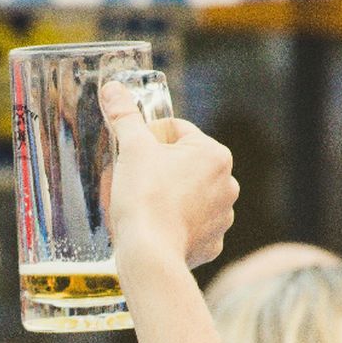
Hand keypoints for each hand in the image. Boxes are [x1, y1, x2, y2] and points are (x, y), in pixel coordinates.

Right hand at [99, 80, 237, 269]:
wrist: (149, 253)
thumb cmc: (144, 197)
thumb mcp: (132, 149)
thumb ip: (124, 116)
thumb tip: (113, 89)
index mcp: (214, 154)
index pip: (177, 130)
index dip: (149, 136)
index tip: (132, 151)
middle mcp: (228, 184)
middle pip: (185, 163)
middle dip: (160, 167)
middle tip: (134, 179)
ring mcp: (223, 216)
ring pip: (189, 194)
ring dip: (170, 195)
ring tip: (145, 205)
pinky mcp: (212, 243)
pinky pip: (192, 225)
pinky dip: (176, 224)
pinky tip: (157, 227)